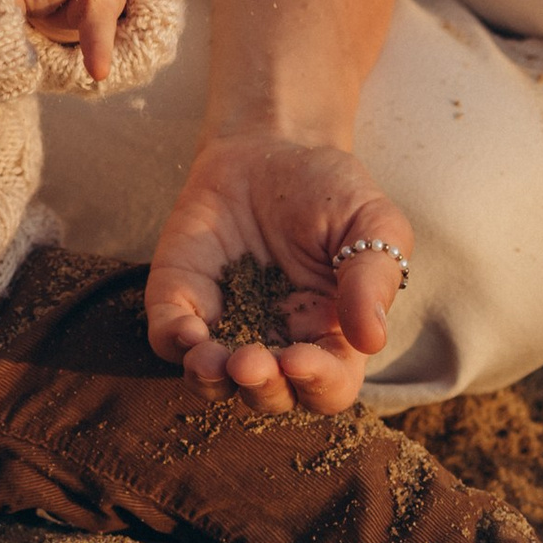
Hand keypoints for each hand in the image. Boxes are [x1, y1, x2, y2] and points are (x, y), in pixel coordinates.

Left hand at [143, 130, 413, 414]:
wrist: (269, 146)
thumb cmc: (330, 190)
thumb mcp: (371, 222)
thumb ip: (373, 276)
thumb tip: (372, 338)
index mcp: (330, 336)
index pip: (328, 387)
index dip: (316, 384)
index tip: (299, 360)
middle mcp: (277, 342)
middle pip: (270, 395)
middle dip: (261, 388)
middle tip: (251, 362)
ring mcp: (226, 324)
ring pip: (214, 381)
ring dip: (211, 380)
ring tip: (211, 360)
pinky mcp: (182, 298)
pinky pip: (169, 337)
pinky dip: (173, 342)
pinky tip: (185, 331)